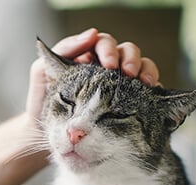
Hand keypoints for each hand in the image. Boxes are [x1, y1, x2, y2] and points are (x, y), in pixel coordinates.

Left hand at [26, 28, 160, 120]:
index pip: (102, 43)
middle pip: (126, 52)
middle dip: (129, 58)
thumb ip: (62, 51)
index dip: (108, 49)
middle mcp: (105, 69)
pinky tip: (151, 93)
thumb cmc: (42, 105)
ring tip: (144, 82)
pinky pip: (148, 90)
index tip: (108, 63)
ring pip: (141, 66)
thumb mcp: (42, 75)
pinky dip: (154, 88)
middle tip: (127, 73)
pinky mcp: (131, 102)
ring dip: (145, 70)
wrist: (47, 138)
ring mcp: (120, 85)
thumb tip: (91, 34)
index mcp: (86, 59)